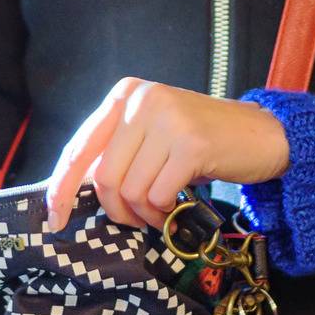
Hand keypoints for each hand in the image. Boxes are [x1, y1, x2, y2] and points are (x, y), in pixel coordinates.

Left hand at [41, 78, 290, 231]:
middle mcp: (142, 100)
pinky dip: (165, 212)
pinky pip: (159, 195)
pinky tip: (178, 206)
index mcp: (124, 94)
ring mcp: (168, 119)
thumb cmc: (200, 141)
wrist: (260, 135)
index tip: (54, 217)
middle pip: (104, 176)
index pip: (80, 147)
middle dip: (116, 209)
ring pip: (131, 190)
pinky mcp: (192, 144)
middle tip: (135, 219)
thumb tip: (73, 190)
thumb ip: (115, 152)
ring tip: (162, 209)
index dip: (62, 187)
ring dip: (144, 214)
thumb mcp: (151, 135)